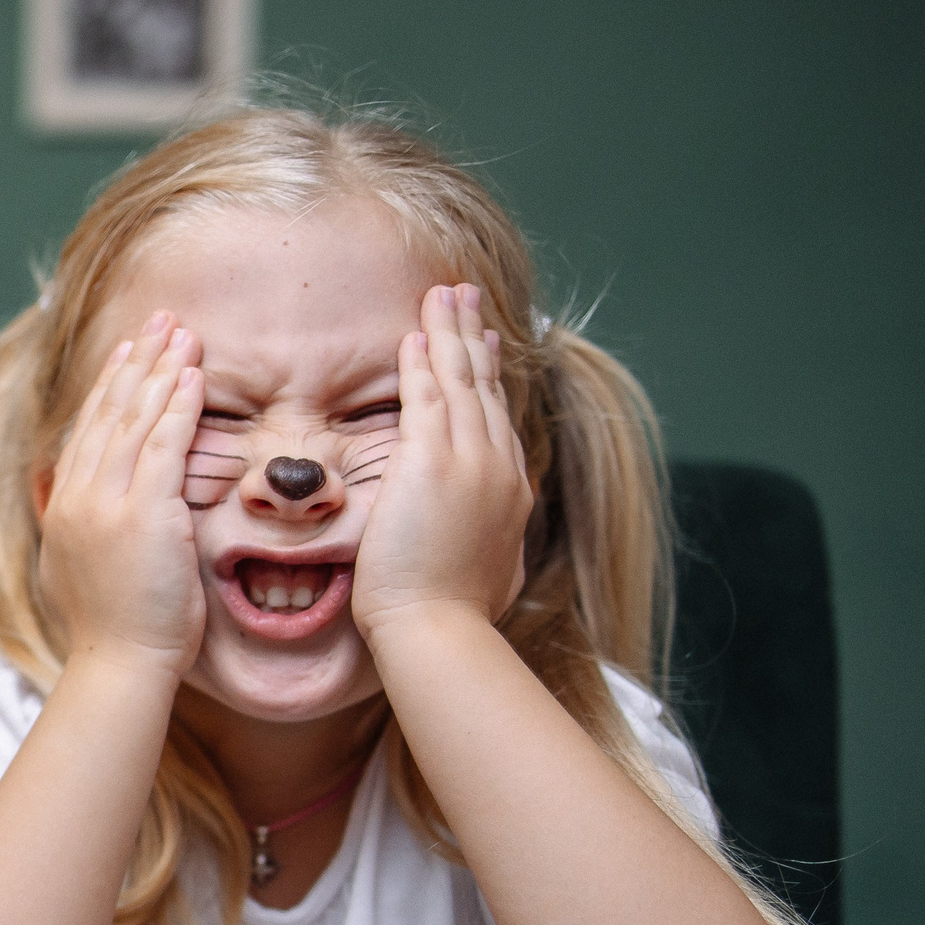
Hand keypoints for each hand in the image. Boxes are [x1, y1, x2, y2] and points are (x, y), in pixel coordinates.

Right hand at [36, 313, 207, 674]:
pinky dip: (177, 406)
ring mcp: (106, 502)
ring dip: (162, 371)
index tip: (129, 353)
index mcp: (64, 508)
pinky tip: (193, 377)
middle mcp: (78, 496)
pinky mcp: (141, 512)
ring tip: (184, 334)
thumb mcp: (85, 571)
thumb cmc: (115, 633)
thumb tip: (88, 515)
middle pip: (107, 412)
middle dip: (136, 362)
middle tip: (159, 321)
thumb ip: (88, 532)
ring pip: (134, 419)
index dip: (109, 387)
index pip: (88, 431)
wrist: (117, 665)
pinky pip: (162, 444)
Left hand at [352, 284, 532, 637]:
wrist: (439, 630)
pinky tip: (415, 335)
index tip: (485, 347)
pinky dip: (422, 363)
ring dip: (449, 332)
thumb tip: (492, 551)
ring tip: (441, 294)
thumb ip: (488, 546)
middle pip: (486, 387)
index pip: (498, 420)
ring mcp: (470, 462)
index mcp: (510, 493)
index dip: (491, 378)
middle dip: (473, 337)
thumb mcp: (487, 573)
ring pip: (460, 380)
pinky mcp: (433, 463)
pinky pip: (427, 397)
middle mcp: (498, 468)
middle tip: (465, 298)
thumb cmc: (452, 618)